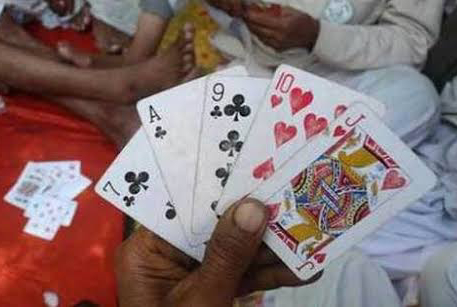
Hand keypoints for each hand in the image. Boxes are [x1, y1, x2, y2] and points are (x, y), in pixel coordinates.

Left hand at [116, 199, 307, 306]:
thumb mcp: (201, 300)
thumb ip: (226, 256)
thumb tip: (251, 208)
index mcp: (147, 251)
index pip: (179, 206)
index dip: (214, 185)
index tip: (248, 163)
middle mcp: (168, 257)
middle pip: (212, 224)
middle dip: (252, 211)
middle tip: (289, 186)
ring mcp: (194, 276)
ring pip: (235, 250)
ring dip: (272, 243)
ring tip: (310, 221)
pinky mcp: (215, 294)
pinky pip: (244, 277)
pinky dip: (272, 274)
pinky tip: (305, 266)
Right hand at [195, 0, 244, 17]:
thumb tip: (243, 5)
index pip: (236, 3)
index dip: (240, 11)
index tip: (242, 13)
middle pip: (228, 8)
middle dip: (233, 11)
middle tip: (236, 11)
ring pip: (220, 8)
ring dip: (225, 8)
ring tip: (228, 3)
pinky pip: (213, 5)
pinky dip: (217, 4)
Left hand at [244, 4, 319, 51]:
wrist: (313, 36)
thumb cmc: (303, 20)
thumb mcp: (290, 10)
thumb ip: (273, 8)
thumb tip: (258, 5)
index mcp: (282, 25)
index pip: (259, 19)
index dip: (249, 13)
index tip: (243, 7)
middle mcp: (278, 36)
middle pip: (255, 28)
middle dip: (247, 19)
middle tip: (243, 11)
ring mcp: (276, 44)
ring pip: (257, 34)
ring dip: (251, 26)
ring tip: (248, 17)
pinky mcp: (275, 48)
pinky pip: (262, 39)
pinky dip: (257, 32)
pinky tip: (256, 26)